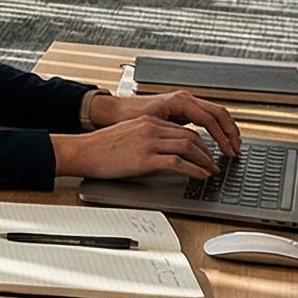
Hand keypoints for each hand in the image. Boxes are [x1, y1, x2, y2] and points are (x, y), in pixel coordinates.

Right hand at [51, 116, 223, 181]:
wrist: (83, 151)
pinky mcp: (146, 158)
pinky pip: (178, 162)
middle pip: (190, 136)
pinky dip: (194, 169)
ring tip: (211, 170)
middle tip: (214, 163)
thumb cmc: (100, 147)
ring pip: (188, 146)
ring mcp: (149, 142)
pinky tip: (200, 175)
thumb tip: (162, 150)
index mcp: (147, 121)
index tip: (205, 152)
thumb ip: (146, 138)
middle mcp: (151, 128)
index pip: (182, 128)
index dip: (199, 142)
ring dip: (205, 160)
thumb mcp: (127, 135)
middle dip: (207, 151)